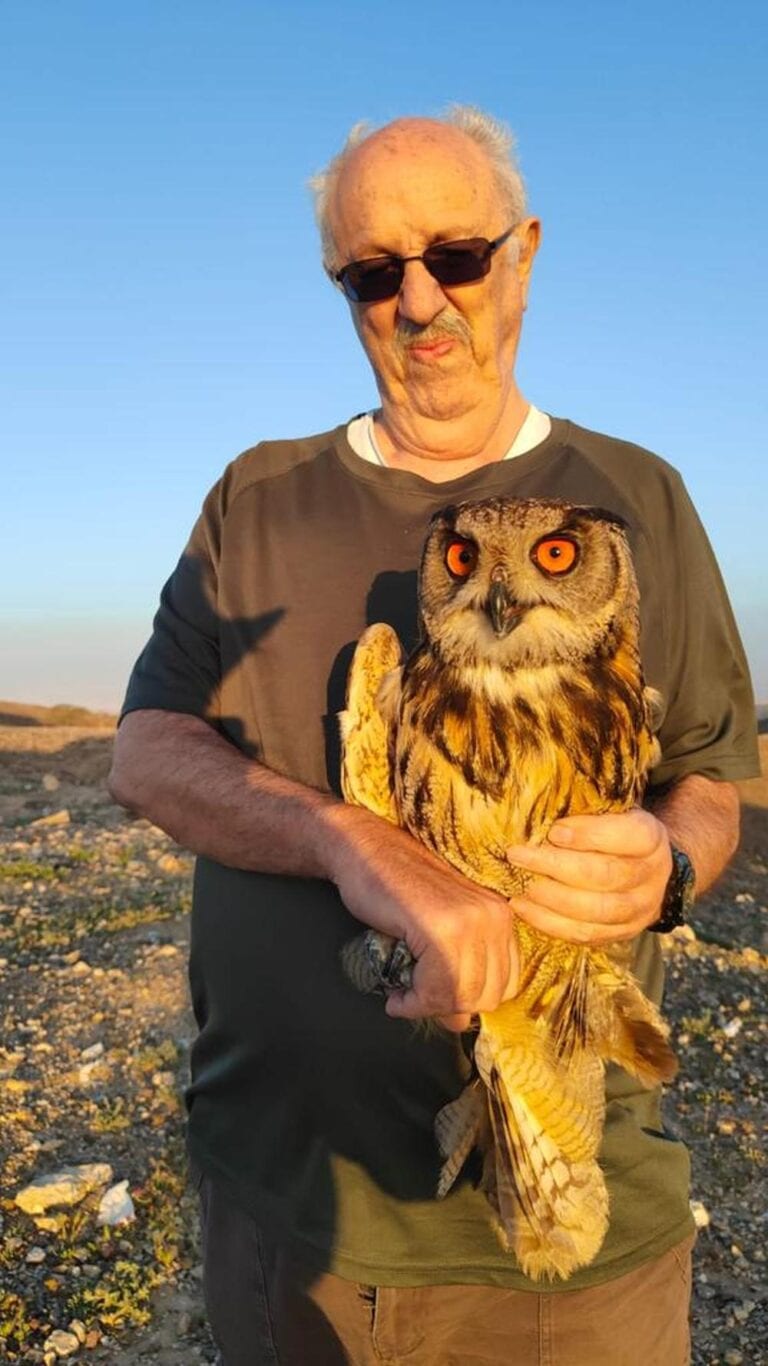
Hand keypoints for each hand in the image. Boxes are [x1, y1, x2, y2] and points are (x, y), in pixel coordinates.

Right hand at [328, 806, 518, 1030]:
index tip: (438, 997)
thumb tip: (461, 1025)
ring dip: (427, 1006)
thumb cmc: (397, 890)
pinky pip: (436, 989)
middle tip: (417, 999)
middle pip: (486, 997)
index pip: (506, 986)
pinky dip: (413, 1003)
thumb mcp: (440, 933)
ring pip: (462, 996)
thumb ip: (459, 974)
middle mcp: (495, 917)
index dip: (470, 1001)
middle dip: (449, 1007)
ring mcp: (470, 921)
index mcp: (501, 916)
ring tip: (404, 997)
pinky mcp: (441, 928)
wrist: (364, 851)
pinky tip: (396, 996)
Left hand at [506, 808, 672, 943]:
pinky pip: (584, 934)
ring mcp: (640, 909)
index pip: (626, 836)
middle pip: (604, 875)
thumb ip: (585, 811)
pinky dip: (549, 922)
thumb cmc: (615, 830)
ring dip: (550, 898)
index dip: (588, 834)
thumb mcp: (611, 811)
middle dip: (555, 865)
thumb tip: (538, 812)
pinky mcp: (622, 933)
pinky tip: (522, 906)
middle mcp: (651, 876)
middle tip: (517, 855)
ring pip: (595, 910)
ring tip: (518, 884)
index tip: (553, 831)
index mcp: (651, 838)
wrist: (646, 869)